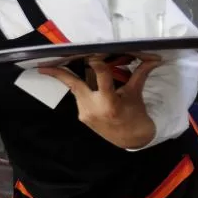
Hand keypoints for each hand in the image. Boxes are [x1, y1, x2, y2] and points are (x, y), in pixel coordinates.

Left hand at [39, 54, 161, 148]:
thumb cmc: (135, 115)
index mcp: (110, 103)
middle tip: (43, 66)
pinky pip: (80, 97)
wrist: (131, 139)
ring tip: (68, 67)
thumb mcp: (136, 94)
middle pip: (74, 85)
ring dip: (77, 78)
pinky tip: (88, 86)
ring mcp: (85, 113)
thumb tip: (154, 58)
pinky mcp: (81, 116)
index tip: (92, 57)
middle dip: (58, 74)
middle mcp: (94, 108)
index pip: (103, 80)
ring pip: (77, 89)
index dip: (98, 67)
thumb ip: (140, 74)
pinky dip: (84, 89)